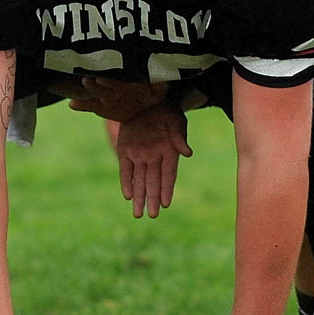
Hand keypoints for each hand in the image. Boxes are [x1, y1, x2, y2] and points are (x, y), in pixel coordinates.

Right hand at [68, 76, 167, 122]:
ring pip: (95, 93)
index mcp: (127, 81)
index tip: (103, 77)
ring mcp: (105, 96)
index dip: (111, 78)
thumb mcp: (159, 88)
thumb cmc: (151, 91)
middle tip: (87, 80)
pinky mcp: (101, 107)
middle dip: (95, 84)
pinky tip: (72, 105)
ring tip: (78, 92)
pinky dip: (80, 105)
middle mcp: (113, 87)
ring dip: (88, 91)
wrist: (143, 102)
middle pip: (103, 84)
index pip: (117, 79)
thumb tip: (166, 80)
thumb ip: (161, 85)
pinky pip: (90, 106)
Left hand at [115, 102, 192, 217]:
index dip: (166, 189)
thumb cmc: (166, 110)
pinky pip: (125, 170)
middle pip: (153, 182)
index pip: (168, 175)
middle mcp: (154, 157)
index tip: (165, 204)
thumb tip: (188, 154)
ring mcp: (139, 155)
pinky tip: (128, 196)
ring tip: (138, 214)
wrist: (147, 98)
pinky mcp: (125, 150)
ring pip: (139, 180)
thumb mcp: (176, 120)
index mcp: (169, 152)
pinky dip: (126, 182)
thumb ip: (179, 136)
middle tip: (151, 215)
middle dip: (152, 199)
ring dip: (139, 197)